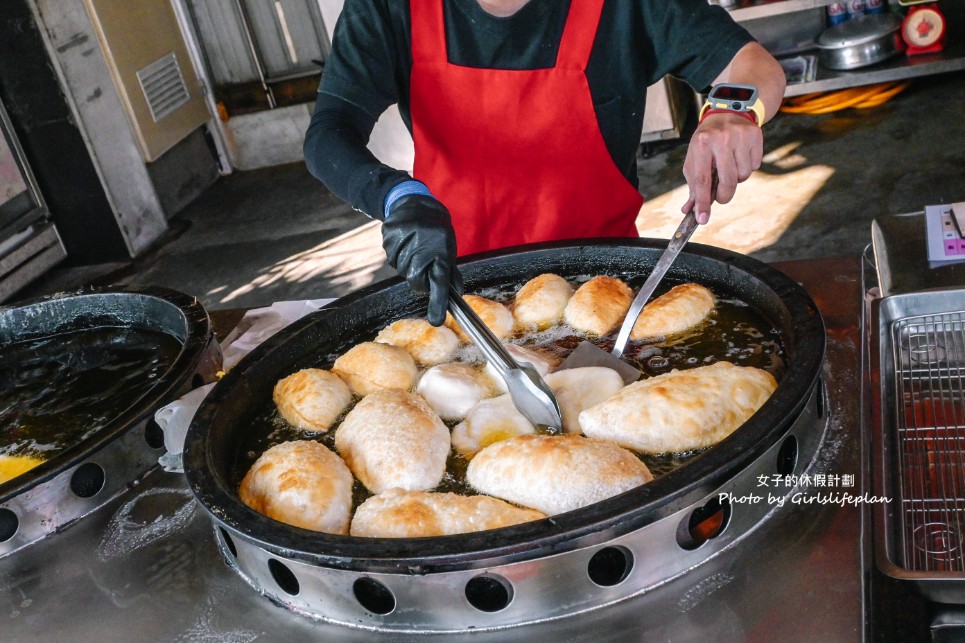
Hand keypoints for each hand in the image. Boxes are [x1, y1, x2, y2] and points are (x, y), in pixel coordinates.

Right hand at [381, 194, 462, 325]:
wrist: (416, 203)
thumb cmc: (436, 231)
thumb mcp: (448, 249)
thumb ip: (449, 273)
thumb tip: (455, 295)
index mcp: (441, 250)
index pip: (439, 282)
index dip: (438, 302)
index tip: (436, 320)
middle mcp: (423, 244)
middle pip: (414, 280)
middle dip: (418, 276)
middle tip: (422, 260)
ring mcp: (404, 238)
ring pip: (400, 269)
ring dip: (406, 263)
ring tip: (413, 246)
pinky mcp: (389, 233)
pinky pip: (391, 256)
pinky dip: (396, 253)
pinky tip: (403, 240)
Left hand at [681, 112, 762, 223]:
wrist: (728, 111)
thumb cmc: (707, 140)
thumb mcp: (695, 158)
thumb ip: (693, 185)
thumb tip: (690, 210)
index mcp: (701, 144)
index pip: (702, 180)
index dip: (703, 202)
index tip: (703, 219)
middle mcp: (721, 139)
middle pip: (727, 181)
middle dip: (724, 195)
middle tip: (722, 196)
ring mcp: (740, 136)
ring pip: (743, 175)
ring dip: (737, 178)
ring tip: (730, 166)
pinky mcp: (756, 136)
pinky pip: (755, 166)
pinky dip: (748, 167)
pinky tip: (741, 156)